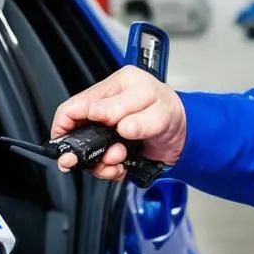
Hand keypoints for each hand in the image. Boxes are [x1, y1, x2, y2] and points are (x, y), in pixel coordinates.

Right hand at [51, 65, 186, 180]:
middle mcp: (108, 102)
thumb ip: (134, 117)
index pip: (76, 105)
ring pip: (85, 148)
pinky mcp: (110, 140)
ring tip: (120, 159)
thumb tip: (105, 117)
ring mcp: (107, 122)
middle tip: (109, 157)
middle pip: (75, 128)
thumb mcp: (159, 114)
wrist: (186, 136)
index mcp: (117, 85)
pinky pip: (97, 159)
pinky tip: (119, 166)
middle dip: (87, 150)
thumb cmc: (174, 117)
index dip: (67, 128)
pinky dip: (106, 167)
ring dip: (100, 161)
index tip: (71, 148)